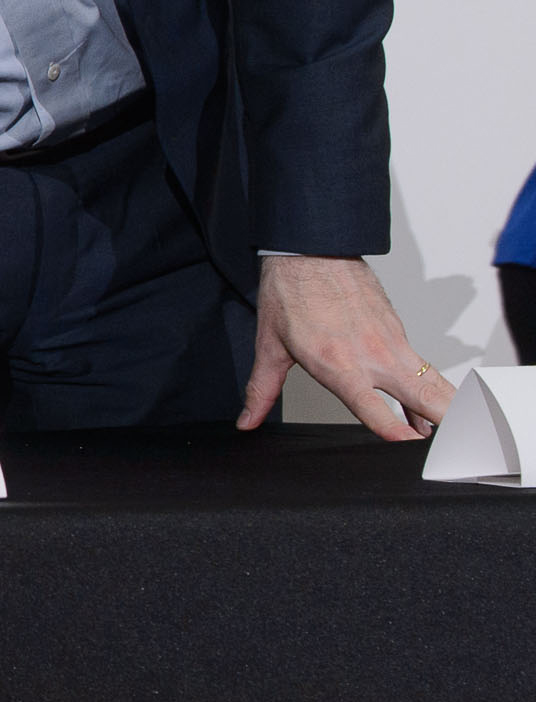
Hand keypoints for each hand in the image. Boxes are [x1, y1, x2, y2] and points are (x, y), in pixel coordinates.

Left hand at [239, 255, 454, 438]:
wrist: (309, 249)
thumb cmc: (289, 293)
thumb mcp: (269, 346)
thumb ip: (262, 389)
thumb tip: (246, 420)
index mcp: (338, 363)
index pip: (373, 405)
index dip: (394, 428)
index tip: (410, 446)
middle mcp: (372, 356)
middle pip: (425, 397)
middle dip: (448, 426)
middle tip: (455, 452)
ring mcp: (392, 343)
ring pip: (435, 383)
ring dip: (449, 410)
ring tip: (455, 439)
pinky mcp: (400, 331)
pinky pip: (425, 369)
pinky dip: (433, 392)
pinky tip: (426, 415)